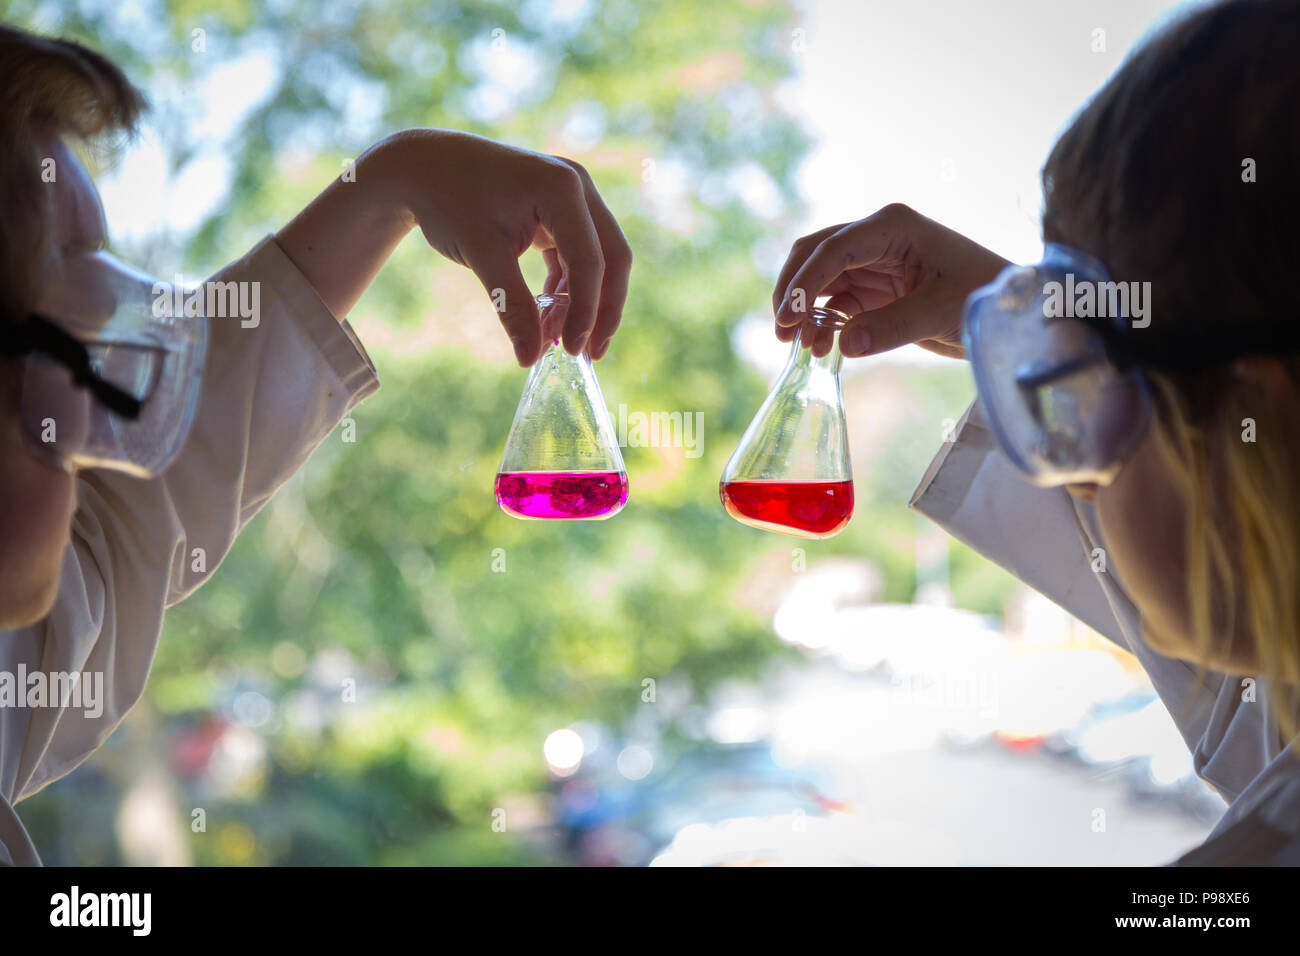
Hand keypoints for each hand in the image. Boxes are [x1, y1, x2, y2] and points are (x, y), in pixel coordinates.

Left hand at [385, 129, 630, 365]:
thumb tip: (530, 359)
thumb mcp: (481, 255)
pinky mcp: (560, 211)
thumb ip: (511, 306)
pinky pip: (577, 255)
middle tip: (589, 355)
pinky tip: (549, 319)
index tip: (572, 350)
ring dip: (583, 303)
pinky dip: (566, 288)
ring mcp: (572, 197)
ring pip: (597, 260)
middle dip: (602, 310)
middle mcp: (577, 187)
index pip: (589, 259)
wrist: (423, 167)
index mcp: (562, 188)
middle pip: (611, 258)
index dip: (586, 310)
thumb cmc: (449, 201)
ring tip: (559, 343)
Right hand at [772, 203, 1008, 358]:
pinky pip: (837, 302)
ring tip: (799, 347)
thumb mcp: (939, 313)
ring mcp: (875, 261)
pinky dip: (823, 323)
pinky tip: (820, 348)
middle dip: (793, 291)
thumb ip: (890, 327)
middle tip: (782, 331)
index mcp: (893, 226)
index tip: (787, 318)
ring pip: (821, 280)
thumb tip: (843, 345)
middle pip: (815, 255)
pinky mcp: (877, 288)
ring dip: (805, 310)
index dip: (804, 283)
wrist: (1010, 311)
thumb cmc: (985, 298)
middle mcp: (877, 237)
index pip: (833, 250)